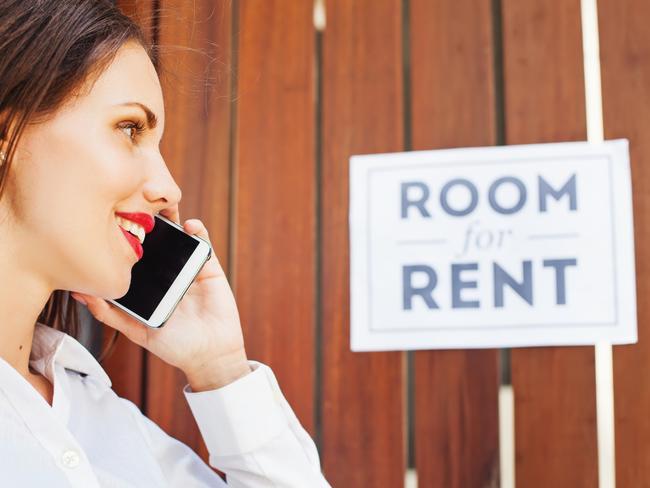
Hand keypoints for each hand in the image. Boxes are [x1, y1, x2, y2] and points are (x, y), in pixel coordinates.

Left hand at [71, 204, 251, 390]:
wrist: (210, 354)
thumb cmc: (174, 346)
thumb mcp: (136, 331)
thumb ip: (110, 314)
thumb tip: (80, 294)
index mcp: (149, 284)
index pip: (134, 255)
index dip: (126, 238)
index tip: (113, 221)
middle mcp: (166, 272)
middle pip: (155, 241)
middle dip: (147, 223)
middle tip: (135, 207)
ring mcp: (188, 268)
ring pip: (178, 237)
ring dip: (171, 219)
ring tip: (161, 209)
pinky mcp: (209, 267)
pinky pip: (203, 244)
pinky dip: (198, 230)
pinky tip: (189, 226)